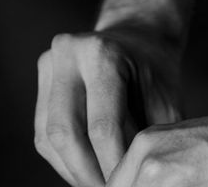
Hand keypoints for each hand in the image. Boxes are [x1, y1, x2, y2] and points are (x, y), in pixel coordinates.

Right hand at [35, 26, 183, 186]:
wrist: (137, 36)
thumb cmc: (155, 72)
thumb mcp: (165, 102)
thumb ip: (150, 140)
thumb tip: (140, 178)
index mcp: (103, 53)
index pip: (102, 125)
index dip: (113, 165)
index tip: (127, 185)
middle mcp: (68, 53)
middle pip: (65, 132)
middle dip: (87, 173)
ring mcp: (49, 64)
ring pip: (48, 137)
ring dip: (72, 170)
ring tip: (98, 184)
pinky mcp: (42, 79)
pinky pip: (43, 133)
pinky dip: (64, 159)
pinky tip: (86, 169)